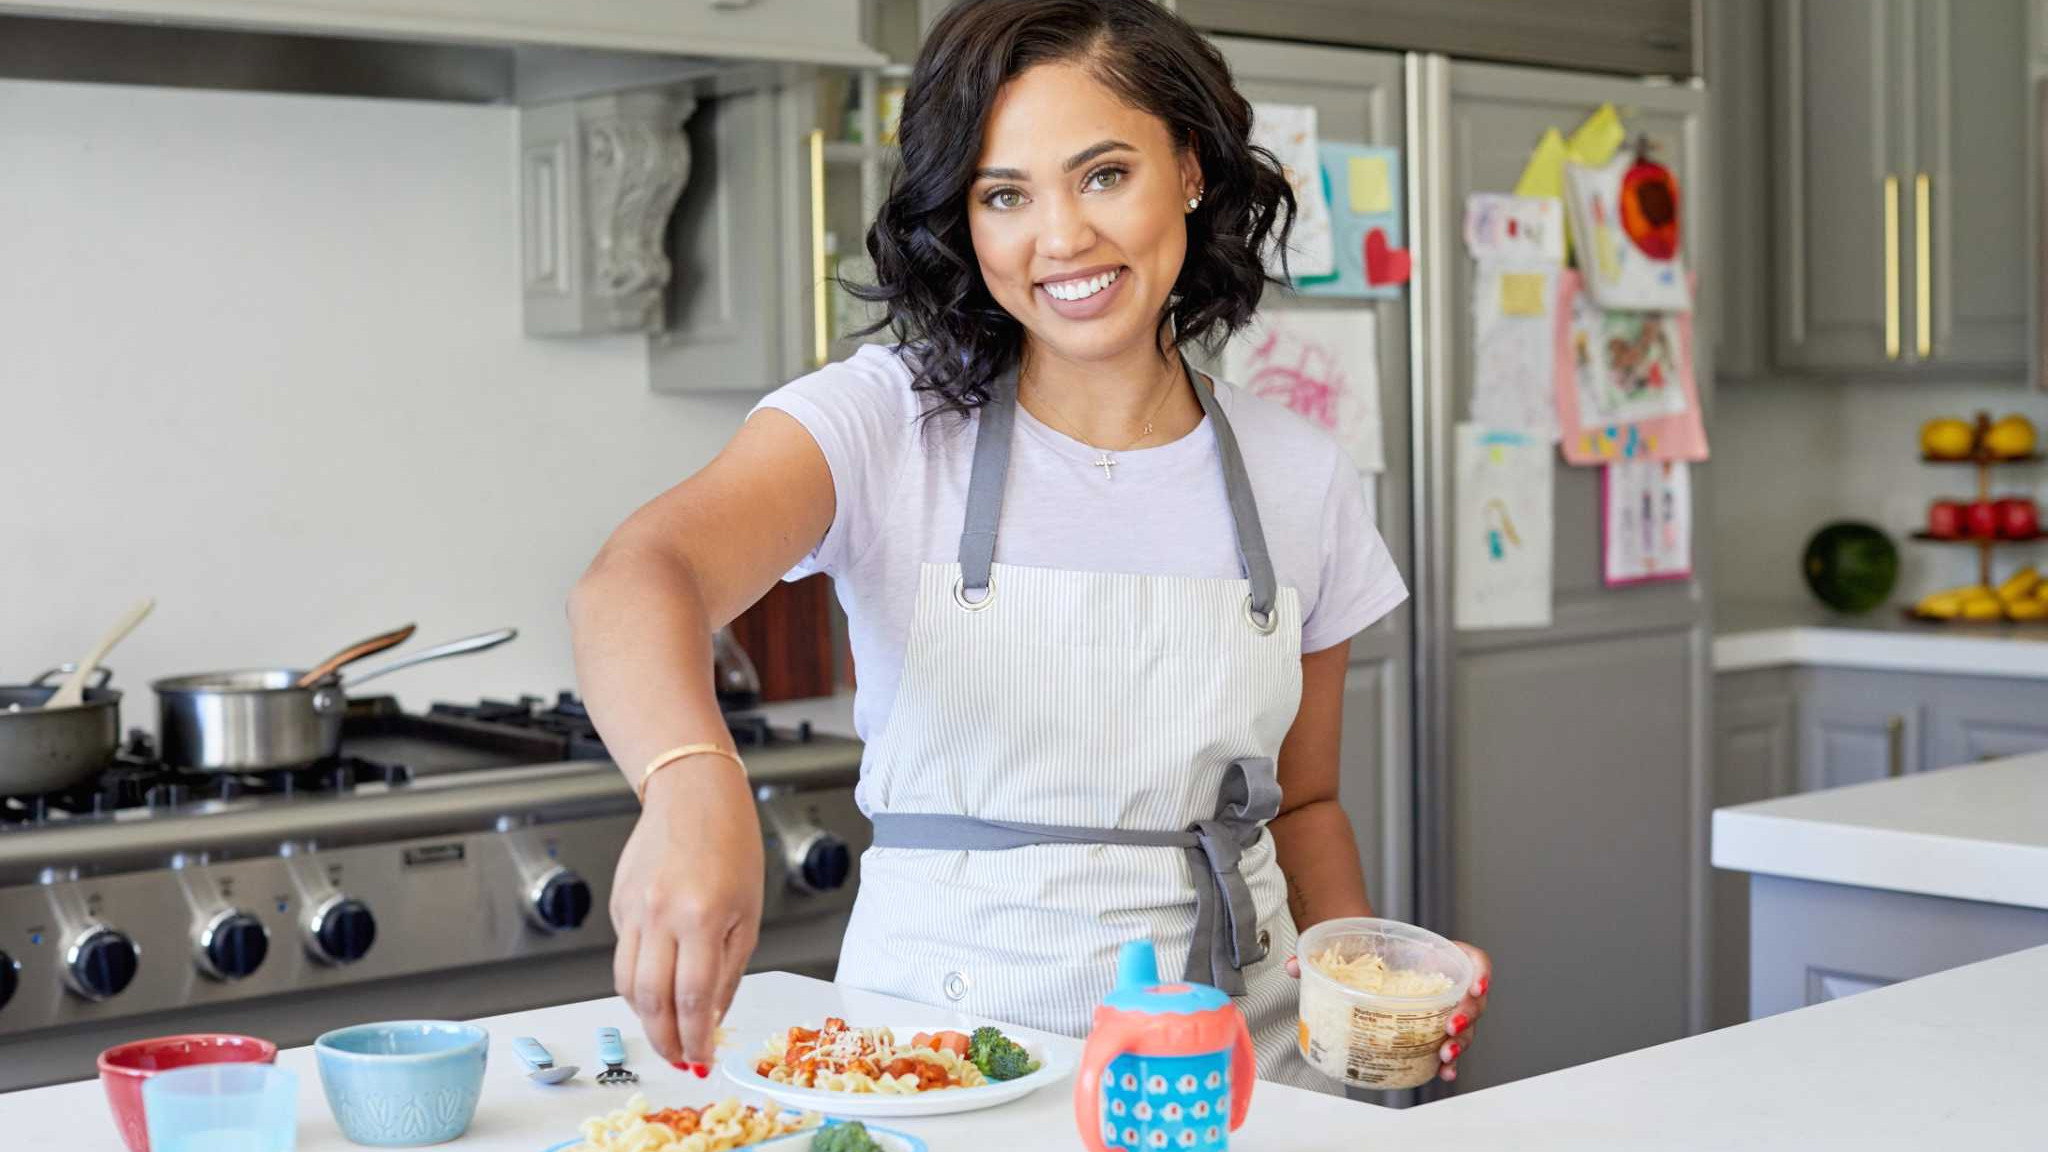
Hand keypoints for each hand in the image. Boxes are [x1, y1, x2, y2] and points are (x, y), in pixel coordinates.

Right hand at [609, 759, 763, 1074]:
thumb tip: (712, 1018)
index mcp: (702, 915)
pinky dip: (639, 979)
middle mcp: (661, 913)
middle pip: (651, 998)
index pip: (693, 997)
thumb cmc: (730, 843)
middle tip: (679, 1059)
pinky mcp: (618, 904)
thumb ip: (729, 969)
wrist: (691, 793)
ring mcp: (633, 909)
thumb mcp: (748, 912)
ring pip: (626, 983)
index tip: (701, 1060)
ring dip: (645, 1017)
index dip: (695, 1038)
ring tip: (667, 1032)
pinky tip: (659, 982)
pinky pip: (625, 955)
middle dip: (664, 1040)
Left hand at [1283, 939, 1491, 1083]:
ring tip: (1446, 1055)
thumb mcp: (1342, 942)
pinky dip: (1448, 1060)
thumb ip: (1318, 953)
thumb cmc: (1359, 946)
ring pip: (1465, 1026)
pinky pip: (1447, 1044)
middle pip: (1472, 1000)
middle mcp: (1443, 980)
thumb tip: (1296, 966)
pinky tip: (1442, 1071)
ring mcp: (1439, 1006)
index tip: (1473, 986)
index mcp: (1433, 955)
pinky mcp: (1427, 1027)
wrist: (1353, 953)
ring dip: (1461, 1043)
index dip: (1480, 972)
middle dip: (1467, 1017)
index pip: (1471, 959)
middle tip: (1450, 1029)